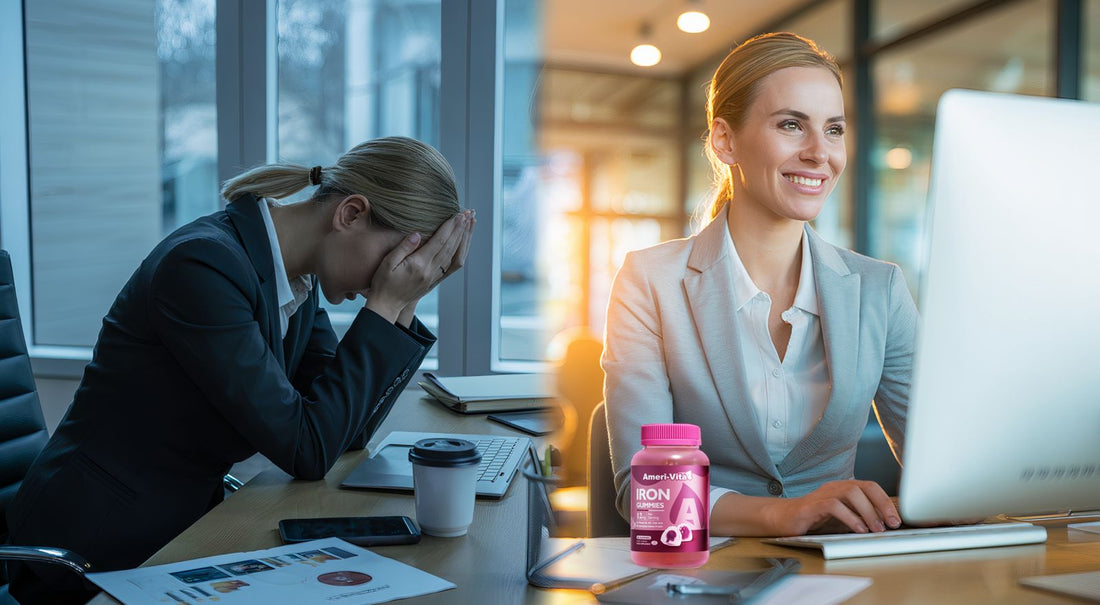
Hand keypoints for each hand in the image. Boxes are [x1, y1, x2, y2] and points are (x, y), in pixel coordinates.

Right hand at [366, 210, 474, 321]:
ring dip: (463, 238)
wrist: (386, 305)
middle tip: (468, 213)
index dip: (449, 227)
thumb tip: (417, 234)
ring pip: (454, 255)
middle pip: (450, 247)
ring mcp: (434, 277)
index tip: (458, 215)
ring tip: (470, 223)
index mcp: (419, 265)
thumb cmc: (383, 282)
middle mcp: (430, 271)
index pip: (439, 242)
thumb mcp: (388, 263)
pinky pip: (452, 264)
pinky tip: (463, 242)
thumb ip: (403, 247)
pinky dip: (459, 251)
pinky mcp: (434, 280)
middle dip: (460, 229)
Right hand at [763, 480, 901, 535]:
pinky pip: (834, 506)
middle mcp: (834, 487)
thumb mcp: (839, 517)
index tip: (896, 519)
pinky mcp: (811, 506)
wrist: (780, 519)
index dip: (886, 501)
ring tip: (876, 529)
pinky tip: (858, 529)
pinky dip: (849, 517)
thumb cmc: (811, 519)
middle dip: (882, 504)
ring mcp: (822, 494)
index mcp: (842, 488)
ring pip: (851, 493)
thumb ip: (857, 517)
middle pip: (864, 486)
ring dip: (868, 511)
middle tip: (891, 524)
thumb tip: (882, 526)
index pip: (870, 487)